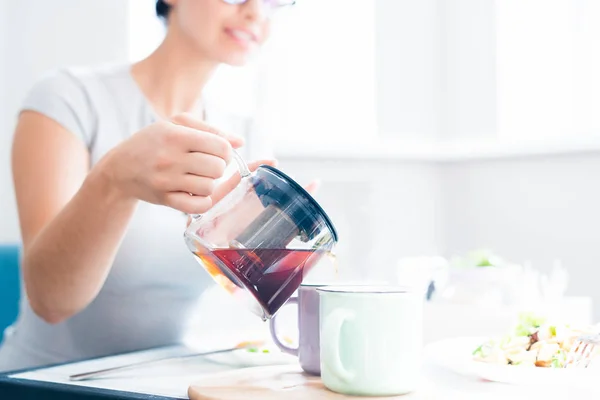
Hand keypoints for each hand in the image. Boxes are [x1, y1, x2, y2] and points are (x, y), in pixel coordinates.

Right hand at [97, 113, 242, 213]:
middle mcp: (170, 158)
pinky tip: (195, 192)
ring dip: (210, 183)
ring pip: (210, 187)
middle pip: (218, 168)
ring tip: (199, 177)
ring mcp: (166, 180)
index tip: (217, 152)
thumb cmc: (153, 142)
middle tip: (207, 166)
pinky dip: (203, 201)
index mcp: (175, 135)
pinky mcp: (165, 199)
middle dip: (218, 167)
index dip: (226, 151)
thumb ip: (211, 130)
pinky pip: (199, 206)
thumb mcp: (177, 125)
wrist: (120, 168)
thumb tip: (240, 142)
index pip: (220, 146)